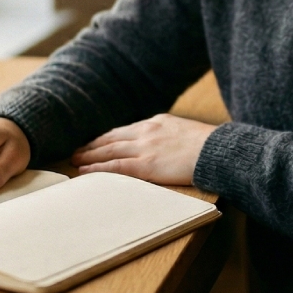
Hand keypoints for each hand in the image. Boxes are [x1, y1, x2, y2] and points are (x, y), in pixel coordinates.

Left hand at [70, 113, 216, 184]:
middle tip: (77, 150)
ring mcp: (144, 147)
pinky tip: (84, 170)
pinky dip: (97, 168)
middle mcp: (147, 131)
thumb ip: (172, 137)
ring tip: (74, 160)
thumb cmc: (210, 146)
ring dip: (88, 156)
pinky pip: (114, 166)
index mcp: (157, 122)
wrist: (218, 150)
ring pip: (108, 151)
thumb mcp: (187, 132)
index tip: (96, 142)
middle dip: (93, 145)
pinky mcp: (145, 164)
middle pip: (112, 138)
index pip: (126, 130)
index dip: (108, 137)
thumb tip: (169, 147)